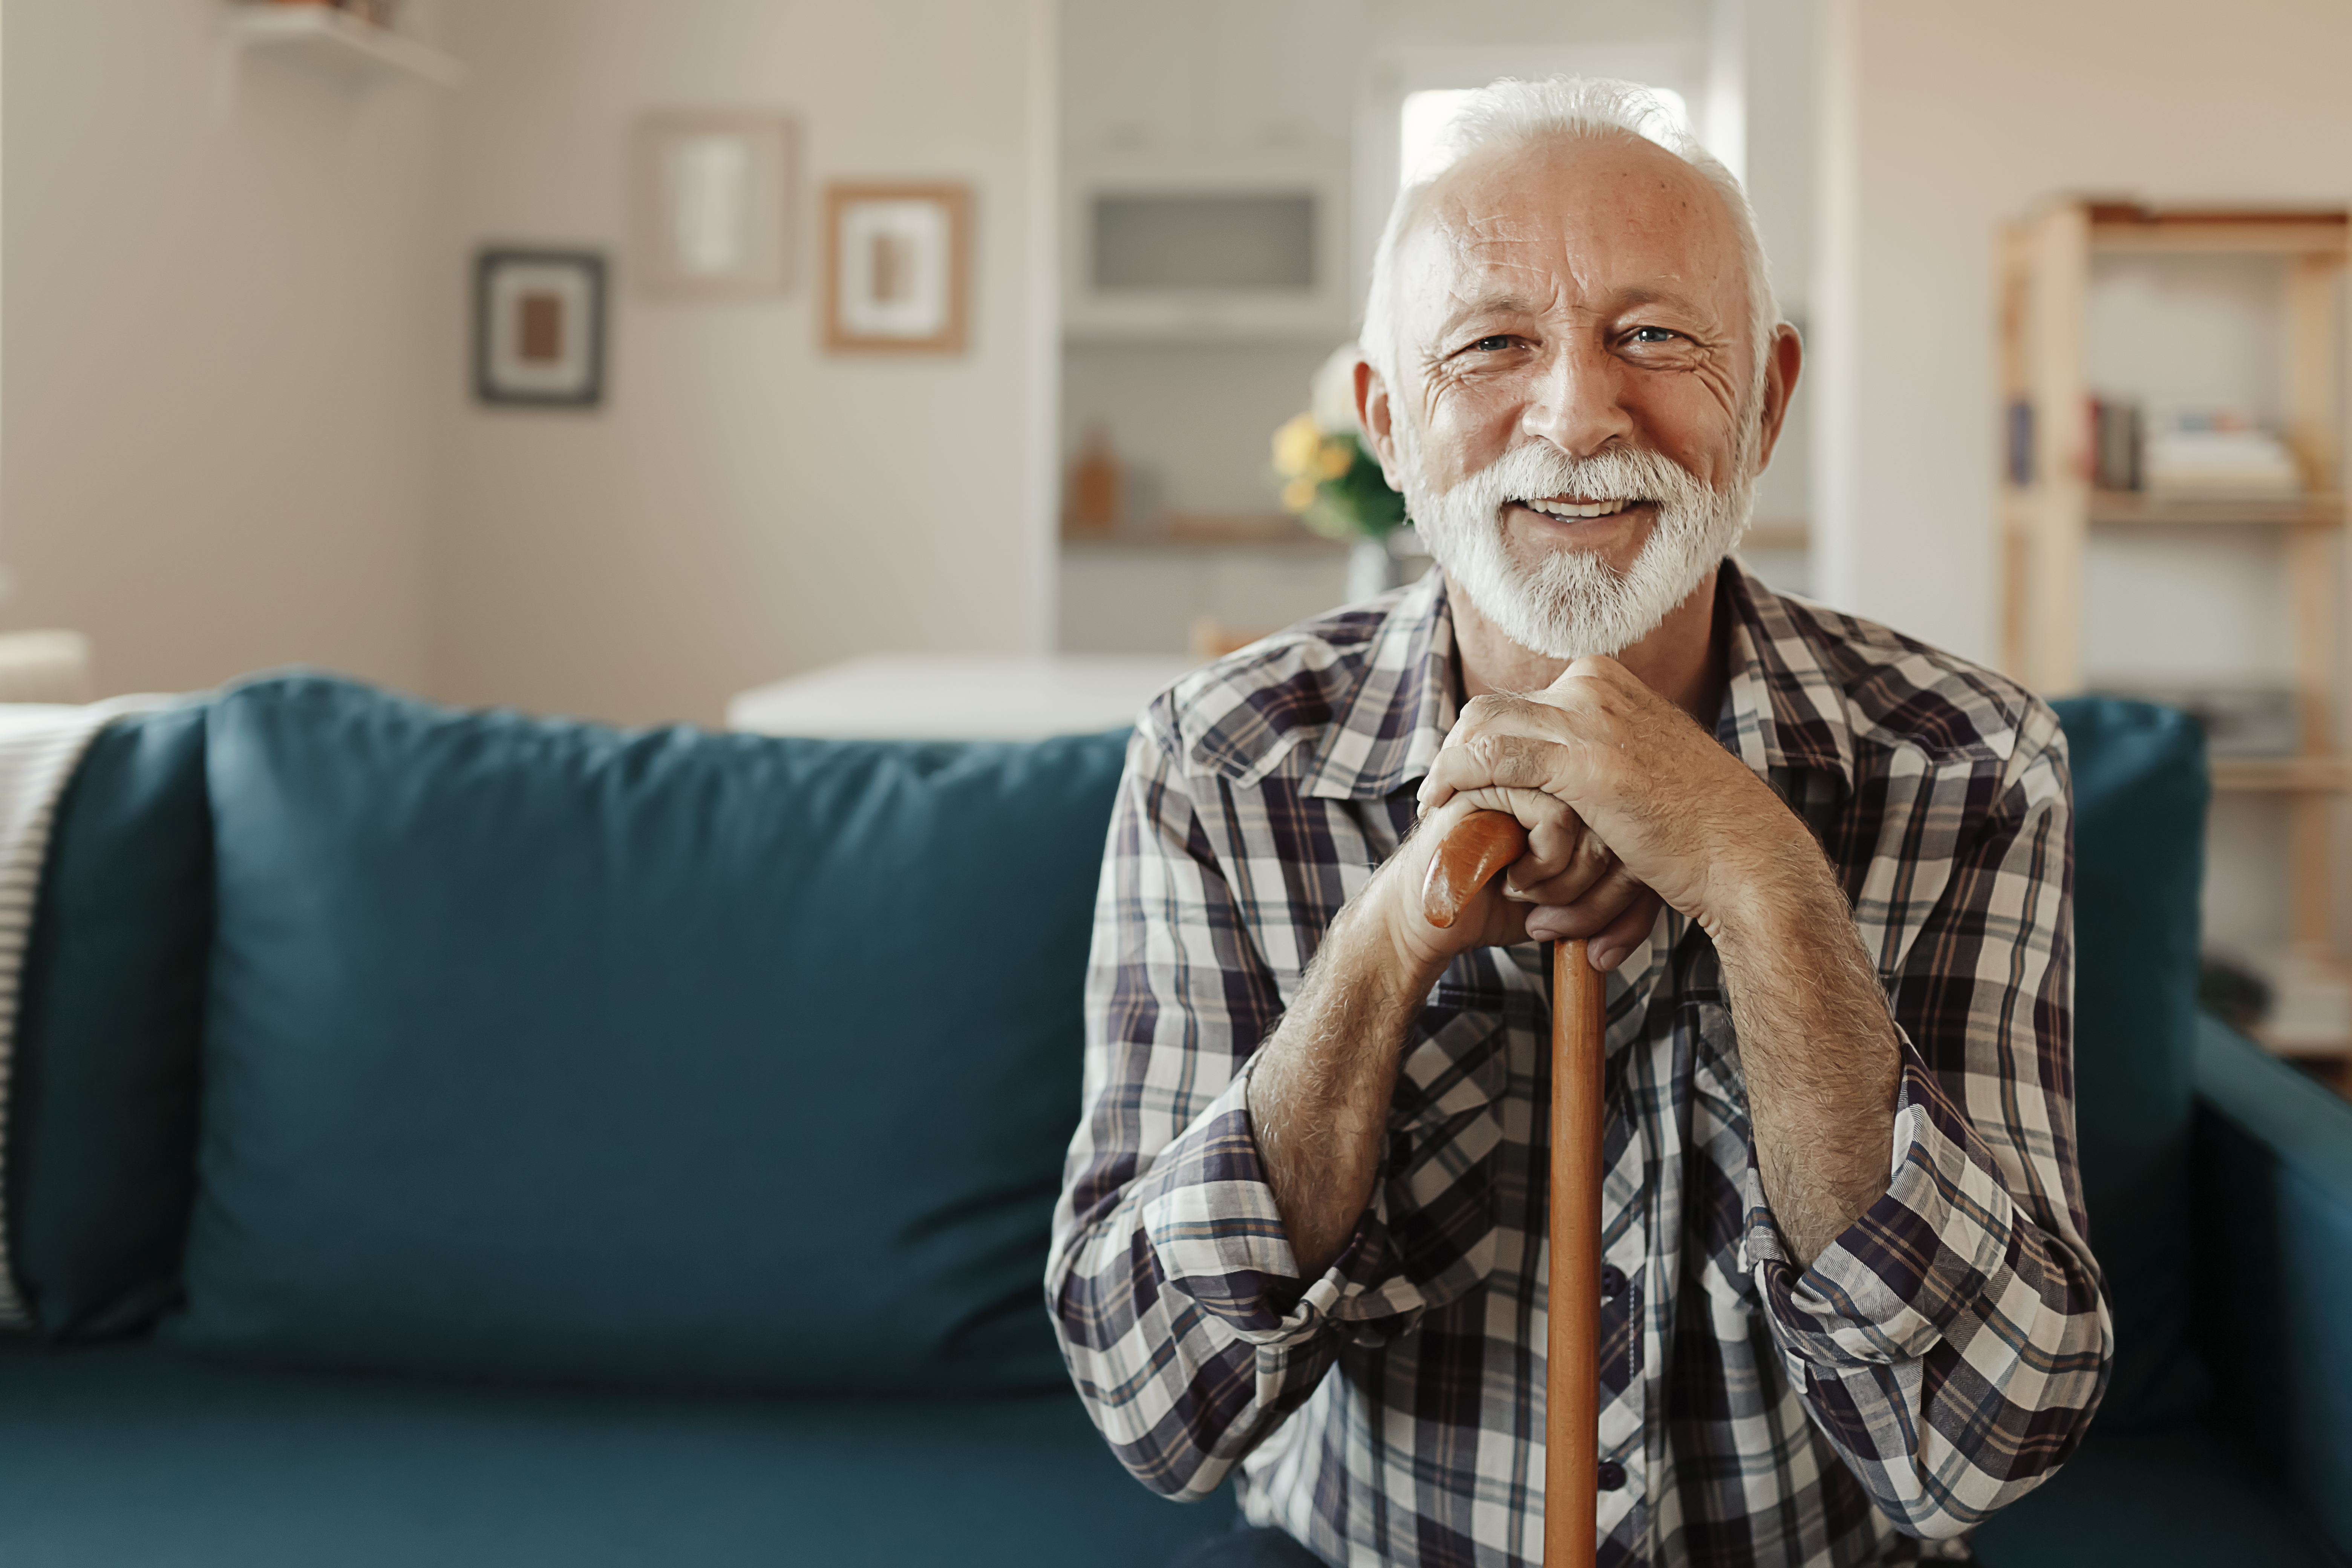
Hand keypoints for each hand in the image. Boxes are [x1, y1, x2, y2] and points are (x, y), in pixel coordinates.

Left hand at [1415, 657, 1821, 958]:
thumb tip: (1555, 770)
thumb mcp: (1639, 768)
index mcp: (1607, 681)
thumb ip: (1596, 753)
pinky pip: (1493, 757)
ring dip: (1450, 770)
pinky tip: (1443, 805)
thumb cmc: (1696, 826)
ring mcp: (1590, 717)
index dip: (1477, 739)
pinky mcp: (1583, 761)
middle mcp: (1595, 685)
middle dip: (1455, 751)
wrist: (1743, 853)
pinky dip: (1458, 778)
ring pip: (1482, 727)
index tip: (1458, 777)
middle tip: (1436, 796)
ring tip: (1435, 808)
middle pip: (1489, 708)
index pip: (1514, 701)